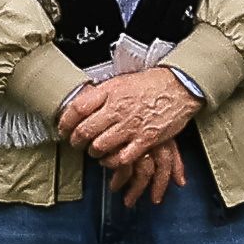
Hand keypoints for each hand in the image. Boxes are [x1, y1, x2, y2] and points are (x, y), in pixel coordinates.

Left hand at [56, 63, 183, 174]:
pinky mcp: (145, 140)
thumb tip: (81, 104)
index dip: (65, 122)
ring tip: (94, 151)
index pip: (76, 109)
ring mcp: (131, 126)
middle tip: (75, 143)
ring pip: (100, 147)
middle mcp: (118, 109)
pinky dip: (112, 162)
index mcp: (110, 92)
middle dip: (76, 141)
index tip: (63, 129)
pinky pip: (122, 158)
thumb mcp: (121, 81)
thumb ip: (101, 94)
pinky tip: (111, 159)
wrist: (180, 87)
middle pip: (85, 131)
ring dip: (93, 152)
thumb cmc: (152, 84)